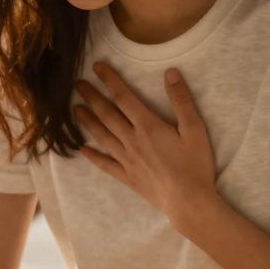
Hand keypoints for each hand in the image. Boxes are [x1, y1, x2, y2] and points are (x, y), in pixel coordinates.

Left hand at [72, 61, 219, 231]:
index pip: (123, 97)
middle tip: (77, 84)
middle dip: (91, 97)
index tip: (97, 66)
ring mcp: (127, 160)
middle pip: (106, 114)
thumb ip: (181, 100)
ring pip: (101, 136)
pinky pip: (105, 164)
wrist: (188, 202)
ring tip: (74, 109)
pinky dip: (92, 156)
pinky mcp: (127, 176)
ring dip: (87, 121)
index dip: (109, 79)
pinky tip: (82, 150)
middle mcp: (132, 141)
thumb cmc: (195, 165)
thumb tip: (170, 73)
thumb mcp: (195, 129)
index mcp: (148, 126)